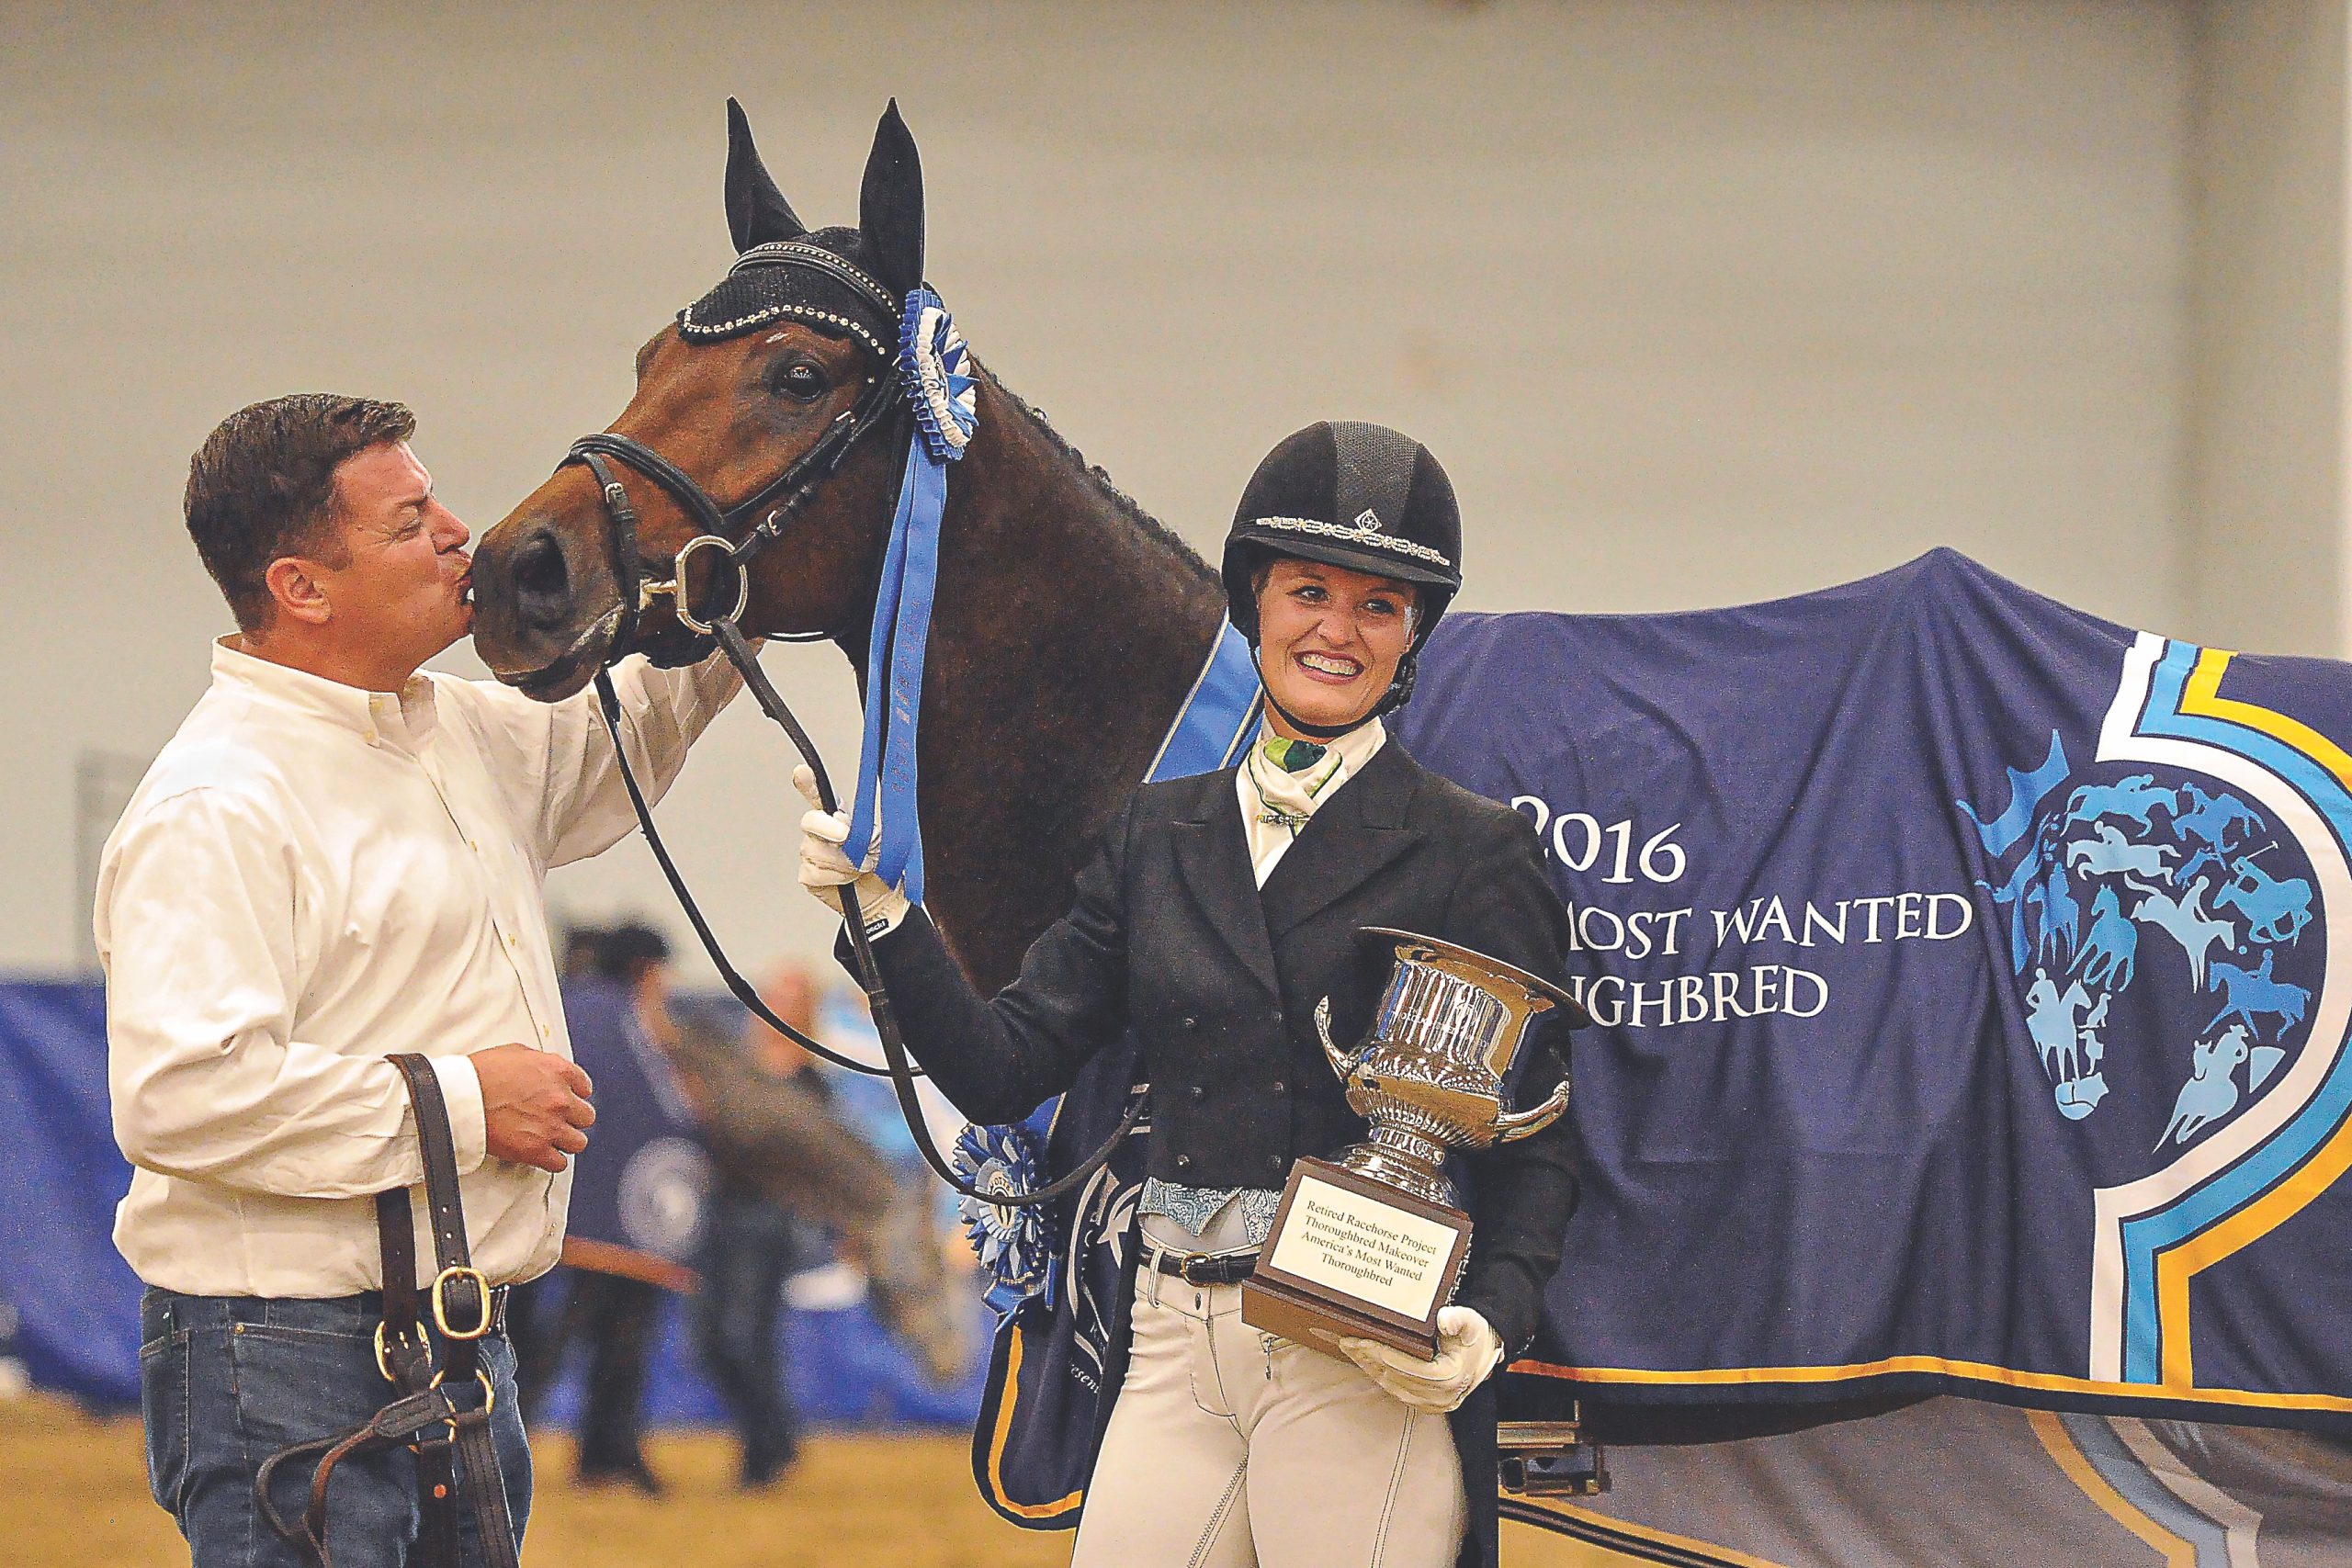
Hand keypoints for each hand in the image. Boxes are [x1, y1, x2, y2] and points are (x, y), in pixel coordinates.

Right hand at [469, 1044, 594, 1172]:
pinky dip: (551, 1161)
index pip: (584, 1086)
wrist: (462, 1098)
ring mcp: (551, 1125)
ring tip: (551, 1139)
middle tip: (557, 1120)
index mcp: (557, 1071)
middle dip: (572, 1119)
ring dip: (565, 1141)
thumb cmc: (479, 1074)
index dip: (575, 1095)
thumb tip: (544, 1072)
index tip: (568, 1100)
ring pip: (578, 1142)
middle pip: (585, 1116)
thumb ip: (540, 1064)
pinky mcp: (536, 1149)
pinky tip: (543, 1155)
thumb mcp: (516, 1053)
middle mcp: (560, 1098)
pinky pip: (559, 1163)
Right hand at [793, 765, 910, 935]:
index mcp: (838, 817)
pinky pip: (815, 873)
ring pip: (815, 851)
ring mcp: (812, 853)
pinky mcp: (809, 875)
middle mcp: (821, 832)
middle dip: (829, 829)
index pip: (819, 795)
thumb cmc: (884, 864)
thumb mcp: (884, 841)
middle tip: (846, 838)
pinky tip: (846, 879)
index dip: (807, 783)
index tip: (801, 773)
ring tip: (861, 866)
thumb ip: (867, 831)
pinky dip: (836, 877)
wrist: (884, 895)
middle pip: (810, 821)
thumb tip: (848, 830)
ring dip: (844, 861)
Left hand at [1337, 1306, 1503, 1414]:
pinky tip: (1367, 1365)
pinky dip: (1380, 1377)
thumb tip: (1444, 1319)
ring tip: (1352, 1351)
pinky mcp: (1427, 1404)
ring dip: (1370, 1369)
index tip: (1364, 1343)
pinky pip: (1397, 1392)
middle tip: (1348, 1342)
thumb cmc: (1476, 1336)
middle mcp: (1442, 1396)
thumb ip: (1459, 1319)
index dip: (1384, 1355)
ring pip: (1393, 1386)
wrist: (1484, 1352)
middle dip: (1369, 1359)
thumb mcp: (1471, 1322)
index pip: (1409, 1368)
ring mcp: (1434, 1404)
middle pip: (1396, 1378)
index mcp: (1450, 1377)